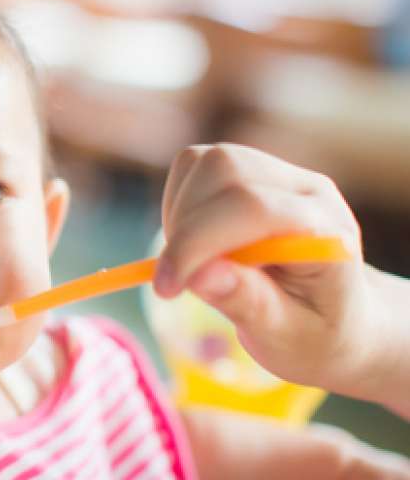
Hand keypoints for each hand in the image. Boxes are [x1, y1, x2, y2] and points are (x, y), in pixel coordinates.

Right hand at [153, 144, 389, 401]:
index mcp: (327, 229)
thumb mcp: (289, 337)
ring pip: (204, 162)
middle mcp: (305, 189)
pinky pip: (193, 166)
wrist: (334, 318)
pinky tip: (193, 244)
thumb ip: (248, 303)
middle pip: (225, 170)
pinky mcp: (247, 170)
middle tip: (177, 282)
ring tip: (192, 264)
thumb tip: (199, 274)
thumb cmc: (314, 334)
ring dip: (178, 215)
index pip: (254, 207)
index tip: (167, 288)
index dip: (198, 242)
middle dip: (185, 227)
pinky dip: (177, 205)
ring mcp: (276, 174)